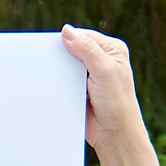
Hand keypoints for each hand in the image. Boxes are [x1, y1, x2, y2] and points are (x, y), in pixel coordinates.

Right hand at [60, 26, 144, 154]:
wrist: (114, 135)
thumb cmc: (117, 103)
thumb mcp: (104, 70)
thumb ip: (87, 49)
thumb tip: (67, 30)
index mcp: (112, 50)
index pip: (84, 36)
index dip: (68, 39)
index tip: (52, 46)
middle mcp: (102, 60)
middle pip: (74, 49)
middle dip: (62, 55)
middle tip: (48, 61)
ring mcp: (90, 76)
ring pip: (67, 66)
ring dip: (58, 70)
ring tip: (49, 74)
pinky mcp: (80, 90)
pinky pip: (64, 81)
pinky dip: (57, 83)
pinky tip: (51, 85)